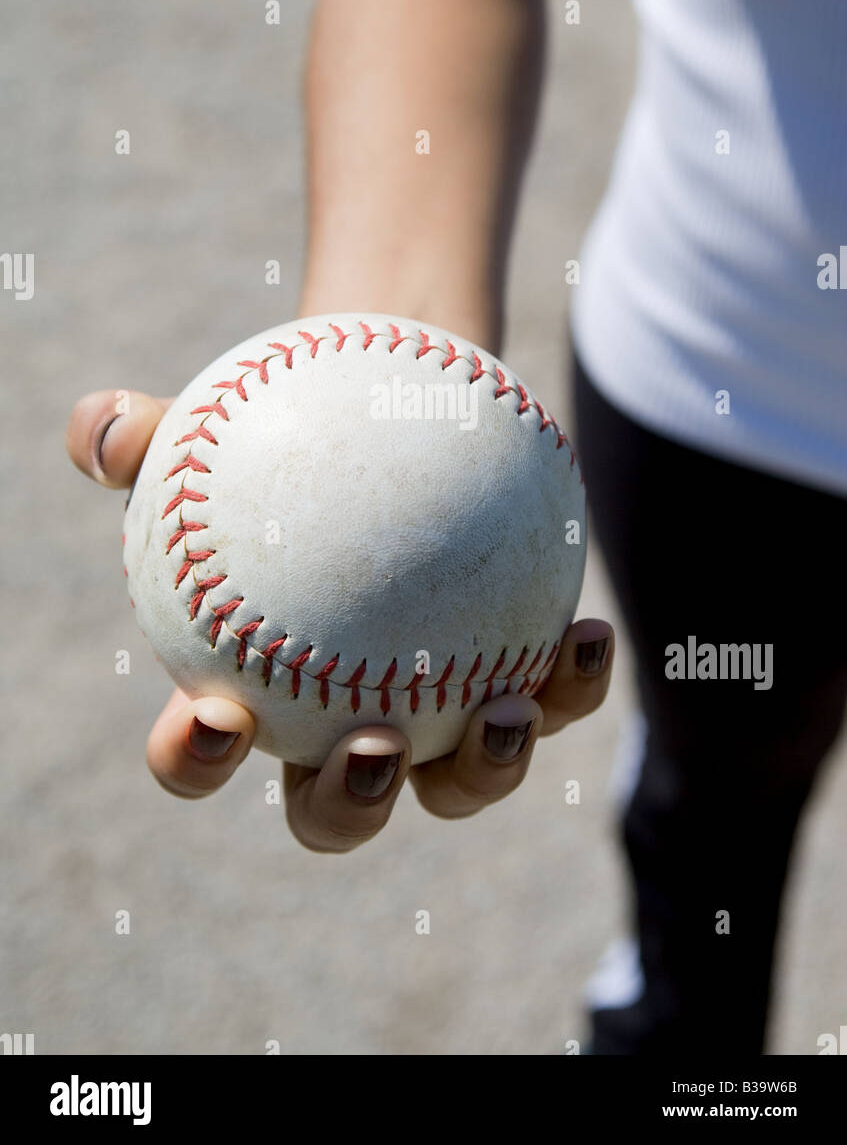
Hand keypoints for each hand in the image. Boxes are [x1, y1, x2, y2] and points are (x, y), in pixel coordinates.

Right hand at [67, 388, 612, 851]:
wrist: (393, 409)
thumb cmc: (286, 426)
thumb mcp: (212, 422)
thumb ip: (142, 434)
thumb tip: (102, 436)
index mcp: (255, 689)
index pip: (204, 751)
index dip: (197, 761)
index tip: (214, 712)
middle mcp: (343, 721)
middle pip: (337, 808)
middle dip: (351, 804)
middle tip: (371, 745)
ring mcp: (437, 711)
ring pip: (459, 781)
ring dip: (486, 769)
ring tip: (503, 712)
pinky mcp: (519, 676)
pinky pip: (551, 699)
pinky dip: (573, 683)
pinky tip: (587, 634)